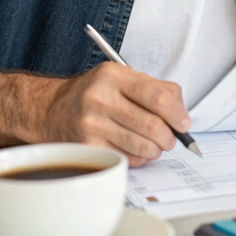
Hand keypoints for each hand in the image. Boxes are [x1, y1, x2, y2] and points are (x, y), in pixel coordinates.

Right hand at [43, 62, 190, 166]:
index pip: (158, 96)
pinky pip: (128, 159)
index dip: (178, 114)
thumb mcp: (121, 77)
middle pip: (153, 125)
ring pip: (143, 146)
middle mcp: (100, 99)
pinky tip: (136, 149)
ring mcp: (92, 125)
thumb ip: (155, 89)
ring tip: (155, 144)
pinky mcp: (88, 147)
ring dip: (157, 149)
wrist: (52, 109)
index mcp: (113, 76)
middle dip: (170, 137)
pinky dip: (140, 158)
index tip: (184, 123)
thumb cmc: (94, 93)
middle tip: (171, 138)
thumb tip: (182, 115)